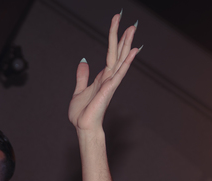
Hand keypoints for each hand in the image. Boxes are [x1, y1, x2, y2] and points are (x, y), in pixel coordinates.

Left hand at [69, 13, 138, 133]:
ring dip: (126, 44)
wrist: (83, 127)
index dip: (114, 38)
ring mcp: (111, 82)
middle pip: (118, 53)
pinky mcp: (109, 89)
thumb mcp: (78, 91)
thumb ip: (82, 76)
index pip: (111, 54)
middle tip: (130, 22)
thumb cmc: (82, 113)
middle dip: (123, 37)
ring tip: (132, 29)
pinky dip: (126, 62)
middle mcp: (109, 77)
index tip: (118, 23)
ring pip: (120, 59)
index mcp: (102, 77)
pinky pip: (119, 72)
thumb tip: (83, 62)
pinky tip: (132, 51)